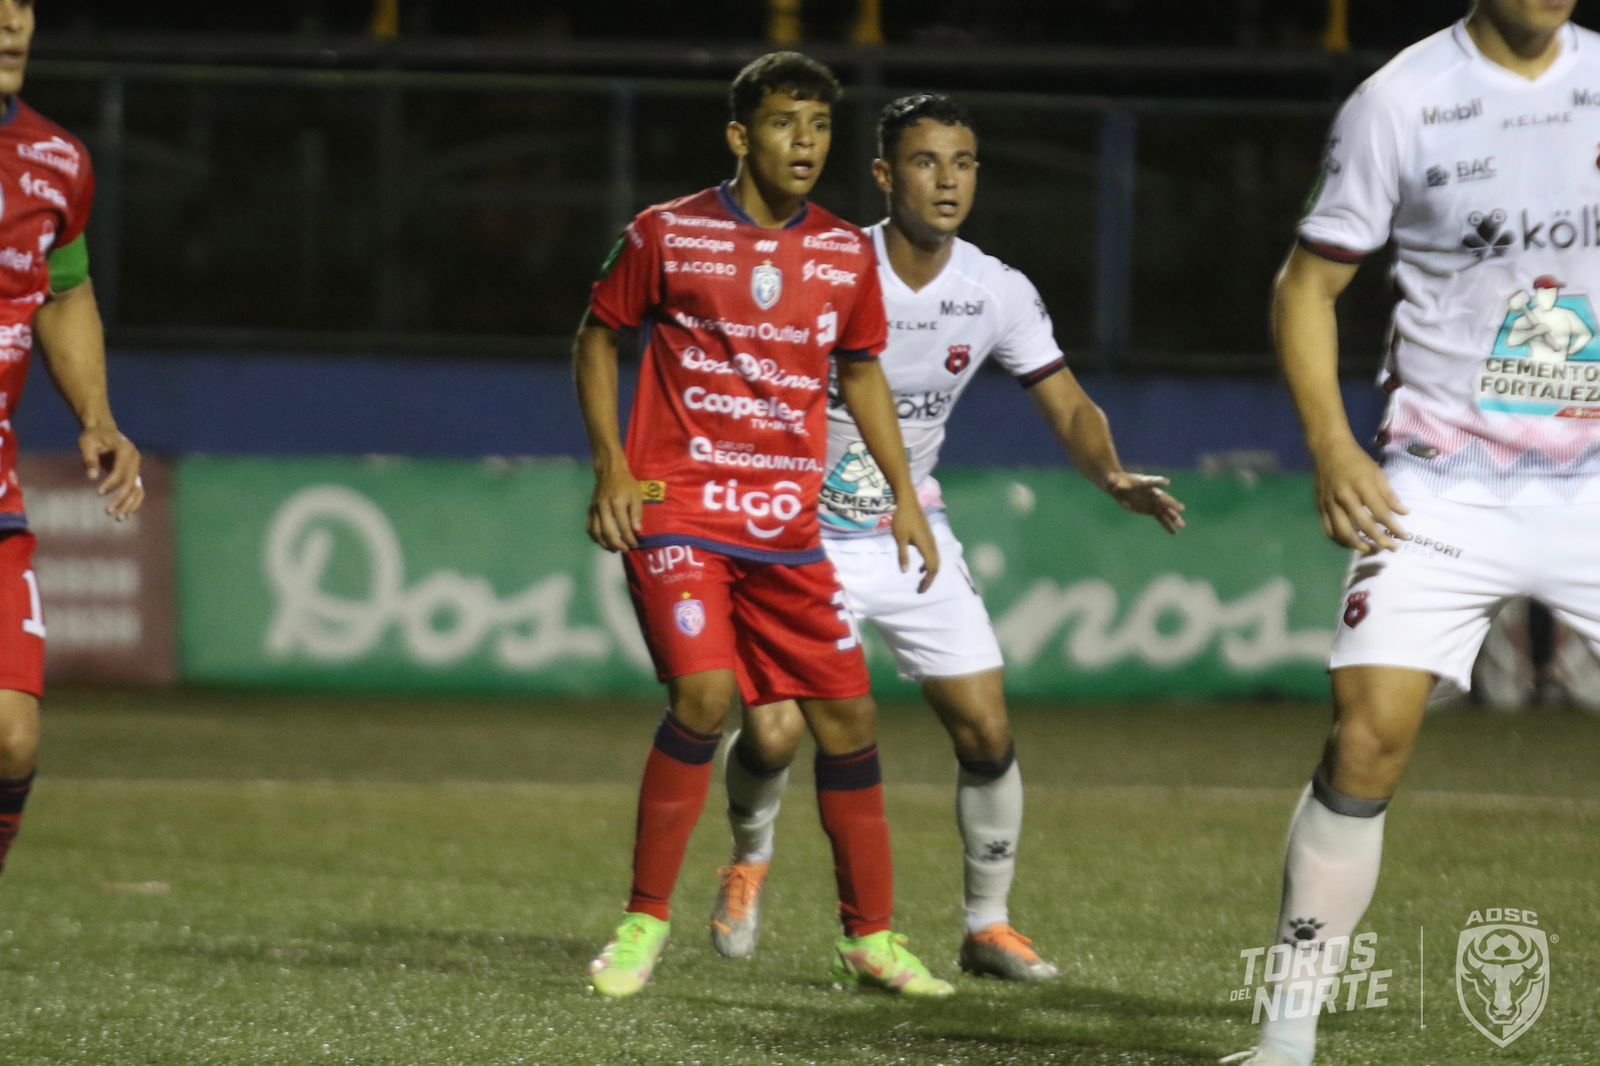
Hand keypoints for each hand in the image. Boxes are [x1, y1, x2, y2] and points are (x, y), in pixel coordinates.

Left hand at [79, 425, 142, 520]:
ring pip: (137, 489)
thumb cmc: (93, 436)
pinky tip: (126, 515)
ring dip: (129, 504)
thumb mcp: (87, 443)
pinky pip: (137, 491)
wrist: (103, 431)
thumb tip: (92, 477)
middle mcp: (135, 459)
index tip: (98, 493)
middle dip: (121, 498)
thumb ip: (90, 458)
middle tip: (108, 512)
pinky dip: (133, 503)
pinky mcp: (134, 474)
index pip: (121, 470)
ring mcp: (137, 467)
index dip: (111, 483)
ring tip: (118, 518)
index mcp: (126, 449)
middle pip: (131, 482)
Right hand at [586, 462, 643, 551]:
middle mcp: (604, 508)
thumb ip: (637, 514)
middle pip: (608, 533)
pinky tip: (602, 541)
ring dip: (605, 544)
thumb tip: (637, 531)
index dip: (630, 539)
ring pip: (596, 532)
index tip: (635, 545)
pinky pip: (589, 527)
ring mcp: (595, 510)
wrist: (610, 472)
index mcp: (617, 504)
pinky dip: (595, 537)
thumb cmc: (626, 484)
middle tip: (625, 549)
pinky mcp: (590, 510)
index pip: (623, 527)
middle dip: (617, 544)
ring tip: (614, 549)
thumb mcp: (637, 496)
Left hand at [891, 500, 939, 592]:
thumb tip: (906, 572)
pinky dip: (930, 562)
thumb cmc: (902, 519)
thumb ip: (903, 555)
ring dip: (931, 570)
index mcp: (926, 545)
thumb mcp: (900, 538)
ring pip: (936, 559)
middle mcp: (932, 543)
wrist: (908, 501)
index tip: (921, 590)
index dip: (928, 581)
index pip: (932, 568)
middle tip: (923, 588)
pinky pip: (934, 553)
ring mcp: (932, 538)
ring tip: (923, 579)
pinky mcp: (929, 535)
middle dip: (931, 578)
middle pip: (937, 565)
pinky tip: (922, 565)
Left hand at [1104, 471, 1185, 533]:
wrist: (1118, 486)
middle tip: (1181, 508)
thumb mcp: (1112, 481)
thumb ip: (1113, 481)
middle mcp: (1151, 492)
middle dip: (1171, 503)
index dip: (1159, 481)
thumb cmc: (1115, 482)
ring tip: (1182, 525)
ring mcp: (1153, 501)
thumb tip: (1110, 479)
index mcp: (1143, 483)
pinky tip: (1174, 533)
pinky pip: (1161, 518)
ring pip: (1165, 510)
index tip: (1166, 482)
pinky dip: (1167, 525)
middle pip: (1163, 498)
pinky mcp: (1151, 509)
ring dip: (1174, 518)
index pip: (1152, 482)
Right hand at [1312, 437, 1407, 553]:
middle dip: (1379, 540)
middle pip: (1363, 525)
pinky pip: (1328, 530)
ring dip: (1358, 545)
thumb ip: (1389, 495)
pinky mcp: (1320, 507)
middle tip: (1391, 548)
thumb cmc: (1357, 461)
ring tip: (1371, 550)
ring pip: (1343, 532)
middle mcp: (1345, 496)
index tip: (1405, 537)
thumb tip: (1403, 513)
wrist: (1328, 450)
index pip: (1380, 512)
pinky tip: (1351, 544)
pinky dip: (1340, 541)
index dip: (1394, 527)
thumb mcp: (1378, 473)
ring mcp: (1330, 504)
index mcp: (1362, 485)